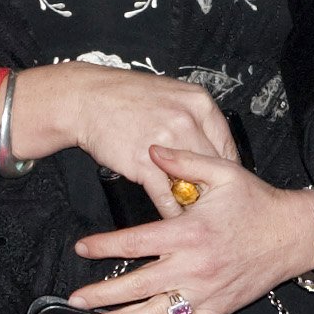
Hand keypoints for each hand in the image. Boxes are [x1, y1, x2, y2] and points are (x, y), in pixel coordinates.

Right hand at [17, 62, 236, 217]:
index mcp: (199, 103)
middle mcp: (188, 121)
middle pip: (214, 168)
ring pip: (193, 184)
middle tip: (213, 206)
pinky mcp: (145, 163)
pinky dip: (171, 212)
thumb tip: (213, 148)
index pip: (228, 145)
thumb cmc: (125, 97)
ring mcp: (167, 143)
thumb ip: (195, 120)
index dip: (226, 172)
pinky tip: (172, 218)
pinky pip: (167, 197)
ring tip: (196, 217)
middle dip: (212, 190)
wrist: (86, 99)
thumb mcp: (171, 96)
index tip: (223, 185)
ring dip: (194, 204)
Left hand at [70, 146, 313, 313]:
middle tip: (76, 301)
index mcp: (190, 232)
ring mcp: (206, 293)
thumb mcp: (223, 172)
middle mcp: (194, 267)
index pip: (135, 242)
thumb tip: (151, 150)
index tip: (82, 249)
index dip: (104, 247)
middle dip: (102, 295)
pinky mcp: (218, 309)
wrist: (294, 234)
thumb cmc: (257, 203)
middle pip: (137, 286)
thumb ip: (184, 161)